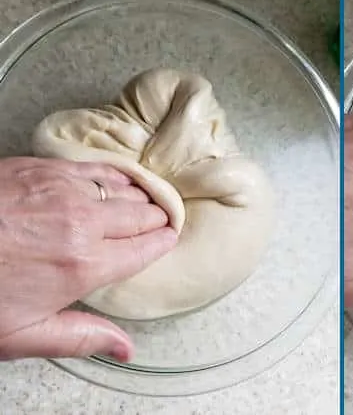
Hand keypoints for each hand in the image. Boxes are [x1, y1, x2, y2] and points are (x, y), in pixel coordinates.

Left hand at [0, 156, 176, 360]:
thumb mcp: (22, 334)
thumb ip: (80, 336)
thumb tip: (124, 347)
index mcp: (83, 266)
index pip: (144, 249)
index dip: (162, 242)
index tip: (169, 238)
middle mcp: (83, 223)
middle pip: (141, 213)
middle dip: (156, 218)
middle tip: (161, 220)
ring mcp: (64, 189)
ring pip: (123, 186)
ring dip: (138, 195)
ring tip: (144, 200)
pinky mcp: (45, 168)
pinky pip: (96, 166)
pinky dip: (113, 174)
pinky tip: (115, 178)